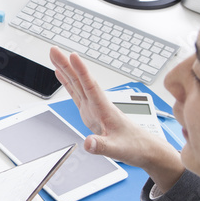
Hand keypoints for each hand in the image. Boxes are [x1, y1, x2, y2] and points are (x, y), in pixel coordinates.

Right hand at [49, 47, 182, 190]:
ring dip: (65, 70)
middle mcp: (98, 104)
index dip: (82, 71)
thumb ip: (102, 146)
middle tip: (54, 50)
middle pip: (80, 80)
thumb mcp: (118, 150)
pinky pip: (76, 94)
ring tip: (55, 57)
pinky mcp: (90, 113)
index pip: (91, 86)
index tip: (72, 56)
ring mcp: (93, 108)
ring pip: (77, 84)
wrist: (145, 149)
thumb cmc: (135, 146)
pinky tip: (62, 75)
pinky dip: (67, 83)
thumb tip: (87, 143)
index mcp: (105, 110)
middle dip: (67, 64)